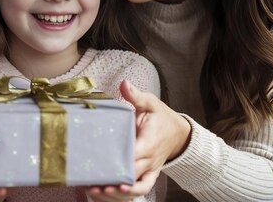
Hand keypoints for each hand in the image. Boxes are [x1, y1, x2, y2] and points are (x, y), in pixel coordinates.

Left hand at [86, 80, 190, 200]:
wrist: (179, 133)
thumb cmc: (162, 117)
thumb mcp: (151, 103)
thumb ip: (136, 96)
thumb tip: (124, 83)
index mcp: (149, 141)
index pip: (135, 155)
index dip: (121, 164)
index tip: (105, 167)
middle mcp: (150, 159)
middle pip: (133, 176)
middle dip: (114, 182)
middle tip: (93, 183)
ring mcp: (150, 170)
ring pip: (137, 188)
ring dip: (119, 193)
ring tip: (98, 192)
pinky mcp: (148, 175)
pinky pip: (140, 189)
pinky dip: (127, 194)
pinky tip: (108, 194)